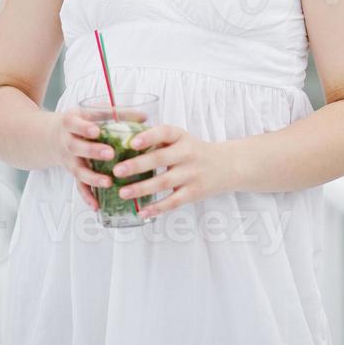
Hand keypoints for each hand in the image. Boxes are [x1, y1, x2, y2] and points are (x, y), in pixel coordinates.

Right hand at [50, 109, 115, 210]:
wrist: (52, 136)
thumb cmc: (81, 122)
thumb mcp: (92, 111)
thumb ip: (116, 113)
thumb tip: (144, 117)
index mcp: (71, 123)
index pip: (76, 123)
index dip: (85, 127)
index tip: (96, 130)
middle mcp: (68, 141)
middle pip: (76, 147)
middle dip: (92, 151)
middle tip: (110, 153)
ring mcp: (70, 159)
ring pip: (78, 170)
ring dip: (92, 177)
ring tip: (108, 183)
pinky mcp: (73, 173)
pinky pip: (79, 186)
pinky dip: (87, 196)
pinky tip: (97, 205)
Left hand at [110, 124, 231, 219]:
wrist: (226, 165)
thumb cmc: (193, 151)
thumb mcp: (180, 139)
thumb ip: (157, 140)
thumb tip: (121, 142)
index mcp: (181, 137)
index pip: (165, 132)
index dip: (148, 137)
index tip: (132, 143)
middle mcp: (187, 154)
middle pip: (160, 159)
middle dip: (137, 165)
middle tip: (117, 171)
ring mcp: (191, 174)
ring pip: (164, 182)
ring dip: (141, 189)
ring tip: (122, 193)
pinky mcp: (194, 193)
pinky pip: (173, 202)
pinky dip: (157, 208)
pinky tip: (142, 211)